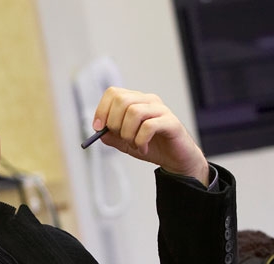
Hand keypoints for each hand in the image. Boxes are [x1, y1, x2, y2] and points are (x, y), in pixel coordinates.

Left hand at [91, 88, 209, 184]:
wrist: (175, 159)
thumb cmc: (152, 146)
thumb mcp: (125, 143)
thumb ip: (110, 136)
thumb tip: (99, 131)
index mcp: (136, 101)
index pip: (113, 93)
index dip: (102, 110)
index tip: (98, 127)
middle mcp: (148, 101)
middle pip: (122, 100)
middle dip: (114, 123)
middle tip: (120, 138)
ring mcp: (161, 110)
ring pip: (134, 112)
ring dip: (128, 134)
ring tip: (134, 145)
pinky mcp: (171, 122)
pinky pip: (148, 126)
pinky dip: (140, 141)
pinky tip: (143, 149)